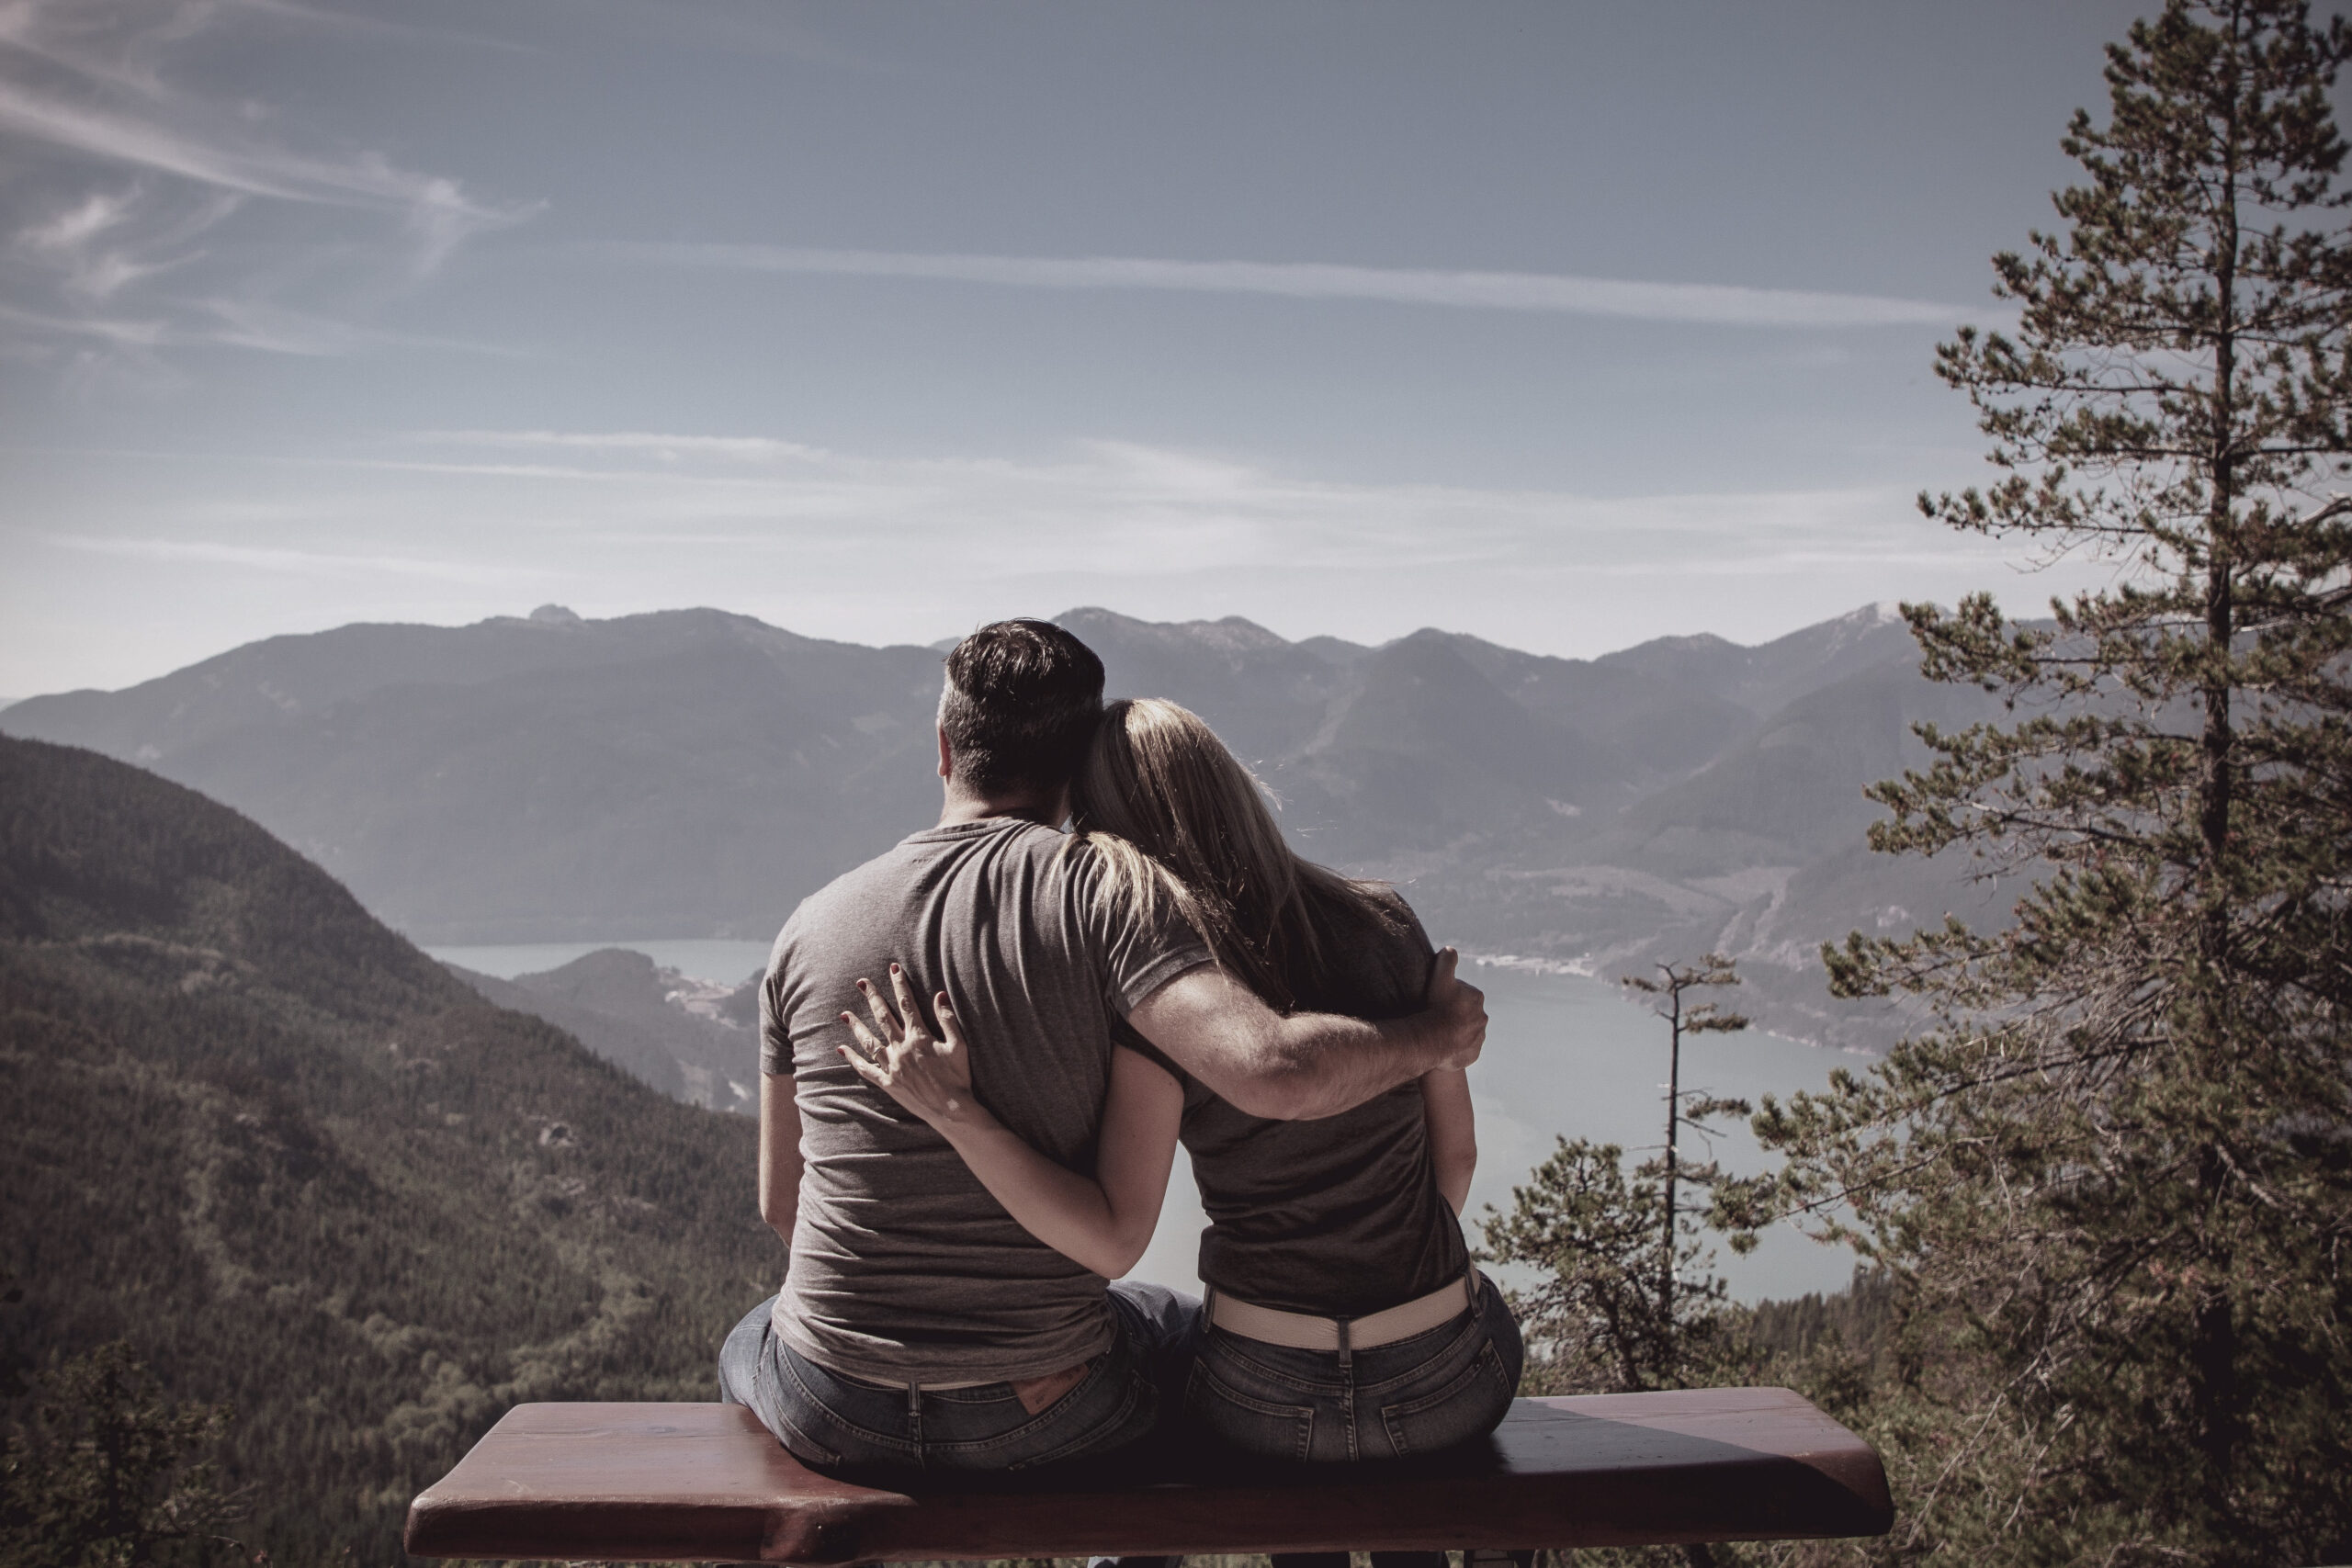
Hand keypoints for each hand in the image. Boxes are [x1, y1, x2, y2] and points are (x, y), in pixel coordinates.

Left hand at [838, 964, 982, 1130]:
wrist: (951, 1109)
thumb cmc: (958, 1077)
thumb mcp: (959, 1046)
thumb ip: (948, 1020)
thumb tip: (940, 995)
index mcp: (919, 1037)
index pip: (907, 1004)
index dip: (899, 985)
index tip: (893, 968)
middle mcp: (901, 1049)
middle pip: (883, 1017)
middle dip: (872, 997)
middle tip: (861, 982)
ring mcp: (892, 1066)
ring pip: (869, 1042)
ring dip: (856, 1026)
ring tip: (845, 1014)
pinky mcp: (887, 1083)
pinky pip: (866, 1069)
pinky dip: (853, 1059)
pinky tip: (842, 1050)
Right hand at [1423, 947, 1485, 1070]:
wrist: (1436, 1038)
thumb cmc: (1438, 1006)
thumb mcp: (1440, 977)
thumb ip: (1446, 960)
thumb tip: (1450, 949)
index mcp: (1477, 997)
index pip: (1461, 993)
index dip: (1447, 995)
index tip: (1436, 999)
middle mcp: (1482, 1017)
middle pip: (1464, 1012)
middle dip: (1453, 1013)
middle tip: (1435, 1015)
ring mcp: (1478, 1037)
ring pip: (1466, 1031)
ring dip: (1455, 1031)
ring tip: (1438, 1032)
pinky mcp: (1473, 1054)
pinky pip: (1464, 1049)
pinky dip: (1456, 1048)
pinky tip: (1443, 1047)